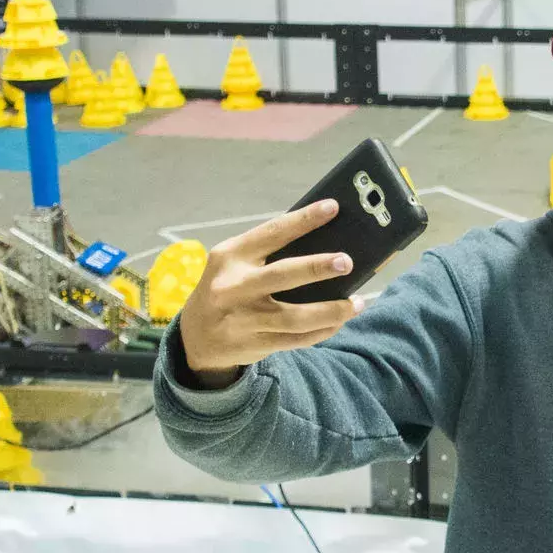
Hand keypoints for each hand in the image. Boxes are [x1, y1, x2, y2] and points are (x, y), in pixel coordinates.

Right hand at [174, 200, 366, 384]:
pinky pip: (297, 340)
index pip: (271, 232)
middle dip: (318, 267)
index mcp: (230, 256)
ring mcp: (244, 319)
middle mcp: (234, 287)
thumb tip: (323, 239)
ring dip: (332, 310)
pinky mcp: (255, 344)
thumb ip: (266, 253)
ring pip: (296, 317)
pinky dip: (323, 331)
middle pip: (283, 275)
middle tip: (347, 262)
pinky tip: (340, 322)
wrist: (195, 338)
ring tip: (358, 303)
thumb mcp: (233, 263)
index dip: (304, 220)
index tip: (333, 208)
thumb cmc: (226, 288)